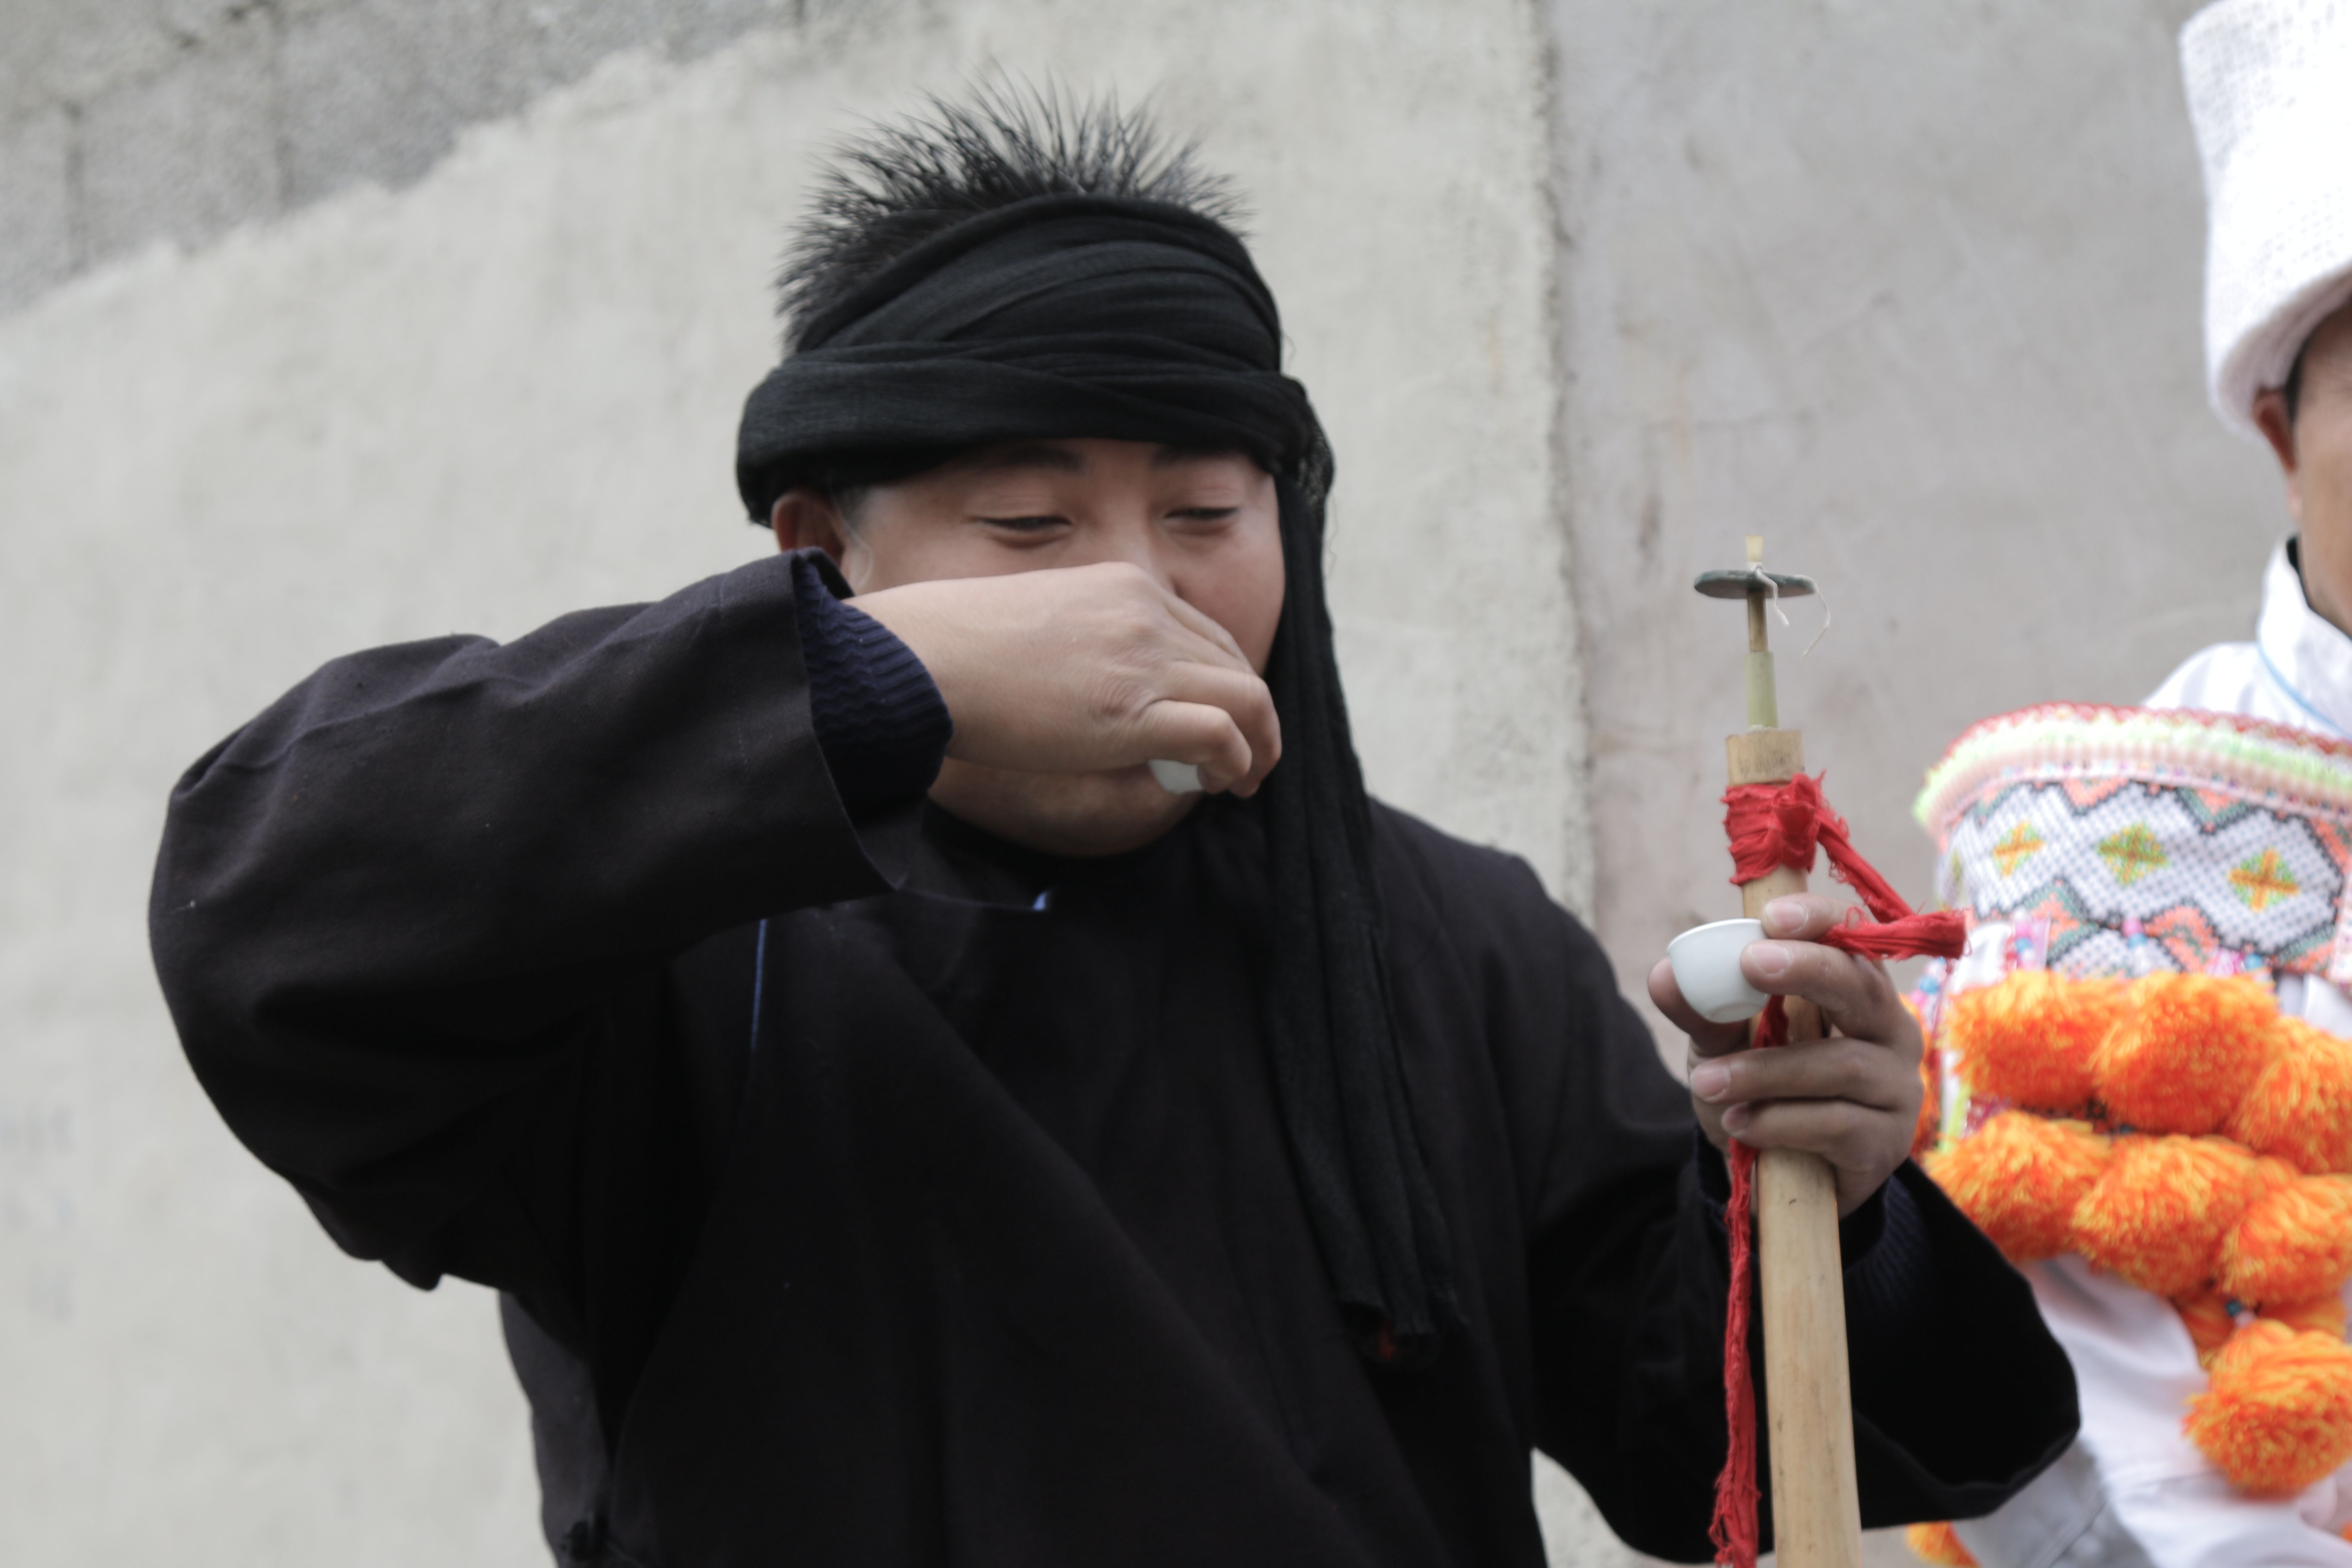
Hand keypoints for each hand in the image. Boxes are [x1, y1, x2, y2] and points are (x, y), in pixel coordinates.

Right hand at [852, 563, 1281, 794]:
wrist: (922, 659)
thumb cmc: (959, 649)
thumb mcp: (1043, 622)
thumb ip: (1089, 643)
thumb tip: (1105, 692)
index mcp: (1125, 586)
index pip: (1207, 633)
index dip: (1227, 681)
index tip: (1223, 718)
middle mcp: (1146, 614)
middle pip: (1236, 665)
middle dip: (1254, 717)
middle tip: (1246, 762)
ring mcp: (1144, 660)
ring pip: (1246, 697)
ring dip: (1257, 745)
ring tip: (1242, 782)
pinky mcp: (1134, 712)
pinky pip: (1219, 734)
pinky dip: (1235, 761)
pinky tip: (1220, 783)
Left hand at [1648, 893, 1922, 1215]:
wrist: (1780, 1175)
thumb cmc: (1761, 1090)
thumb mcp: (1723, 1045)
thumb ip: (1702, 1011)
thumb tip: (1664, 975)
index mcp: (1856, 992)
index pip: (1853, 939)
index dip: (1819, 921)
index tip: (1771, 918)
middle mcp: (1890, 1032)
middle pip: (1863, 989)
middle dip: (1808, 970)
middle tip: (1750, 964)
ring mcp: (1896, 1089)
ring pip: (1841, 1064)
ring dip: (1765, 1071)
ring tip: (1707, 1083)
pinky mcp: (1885, 1143)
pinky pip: (1837, 1125)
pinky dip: (1779, 1122)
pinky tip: (1739, 1124)